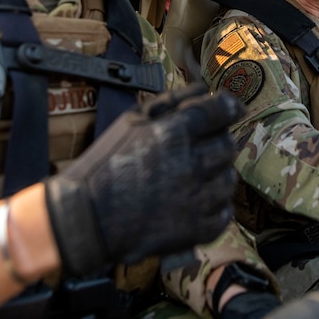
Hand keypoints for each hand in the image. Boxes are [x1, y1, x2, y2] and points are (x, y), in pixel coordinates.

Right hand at [45, 83, 242, 275]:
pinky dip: (214, 206)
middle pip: (227, 144)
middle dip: (218, 141)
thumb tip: (201, 89)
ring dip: (216, 174)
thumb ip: (169, 101)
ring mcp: (196, 199)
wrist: (86, 219)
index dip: (229, 106)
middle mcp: (190, 164)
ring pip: (229, 178)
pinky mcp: (197, 228)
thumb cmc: (105, 165)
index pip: (219, 111)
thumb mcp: (130, 121)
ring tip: (192, 176)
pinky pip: (224, 212)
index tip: (232, 108)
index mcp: (172, 134)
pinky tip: (195, 201)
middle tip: (200, 147)